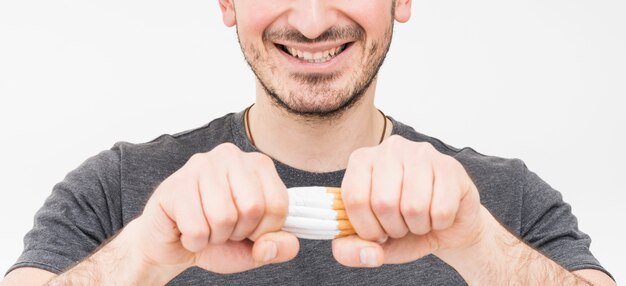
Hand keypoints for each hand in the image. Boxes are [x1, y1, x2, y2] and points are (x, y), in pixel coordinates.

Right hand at [124, 143, 298, 278]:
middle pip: (253, 208)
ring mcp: (202, 165)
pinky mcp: (176, 183)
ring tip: (206, 226)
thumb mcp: (257, 246)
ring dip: (215, 237)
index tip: (249, 230)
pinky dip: (194, 241)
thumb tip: (276, 245)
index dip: (264, 230)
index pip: (278, 204)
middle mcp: (232, 156)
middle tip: (224, 228)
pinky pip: (197, 228)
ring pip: (223, 218)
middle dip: (238, 232)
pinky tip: (187, 228)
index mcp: (259, 165)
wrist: (172, 243)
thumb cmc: (217, 236)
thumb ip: (279, 246)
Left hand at [332, 135, 484, 266]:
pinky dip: (440, 223)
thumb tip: (369, 254)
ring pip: (413, 206)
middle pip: (383, 202)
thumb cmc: (404, 226)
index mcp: (362, 160)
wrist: (448, 224)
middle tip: (402, 226)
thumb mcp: (371, 242)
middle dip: (393, 228)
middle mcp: (390, 149)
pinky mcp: (450, 166)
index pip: (354, 198)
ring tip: (420, 219)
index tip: (378, 233)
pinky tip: (438, 214)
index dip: (367, 228)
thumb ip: (352, 251)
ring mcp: (421, 153)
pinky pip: (441, 210)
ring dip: (418, 227)